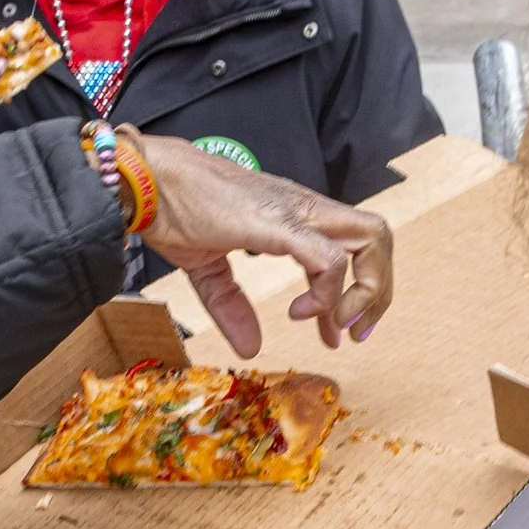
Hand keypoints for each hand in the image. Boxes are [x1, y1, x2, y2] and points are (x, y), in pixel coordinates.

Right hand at [130, 133, 392, 356]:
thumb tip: (249, 347)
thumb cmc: (175, 208)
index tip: (339, 329)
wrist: (150, 180)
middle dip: (377, 292)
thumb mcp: (208, 268)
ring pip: (371, 239)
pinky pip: (328, 259)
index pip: (355, 242)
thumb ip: (231, 305)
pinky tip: (300, 313)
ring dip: (366, 290)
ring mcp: (297, 214)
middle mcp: (305, 209)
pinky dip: (326, 293)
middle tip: (355, 333)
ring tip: (338, 326)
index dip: (360, 288)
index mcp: (294, 215)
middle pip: (378, 238)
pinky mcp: (280, 225)